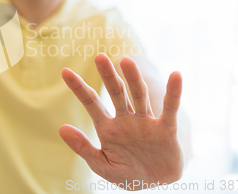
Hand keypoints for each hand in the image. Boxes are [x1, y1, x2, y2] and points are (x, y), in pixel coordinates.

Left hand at [60, 53, 183, 189]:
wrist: (155, 186)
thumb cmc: (126, 173)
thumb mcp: (101, 165)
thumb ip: (83, 147)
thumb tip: (61, 128)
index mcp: (107, 127)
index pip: (91, 102)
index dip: (79, 87)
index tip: (65, 72)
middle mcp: (125, 119)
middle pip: (116, 92)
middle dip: (108, 75)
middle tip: (99, 57)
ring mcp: (145, 122)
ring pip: (138, 96)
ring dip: (133, 79)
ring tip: (126, 60)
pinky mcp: (165, 129)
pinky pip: (170, 108)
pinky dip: (173, 93)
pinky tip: (175, 76)